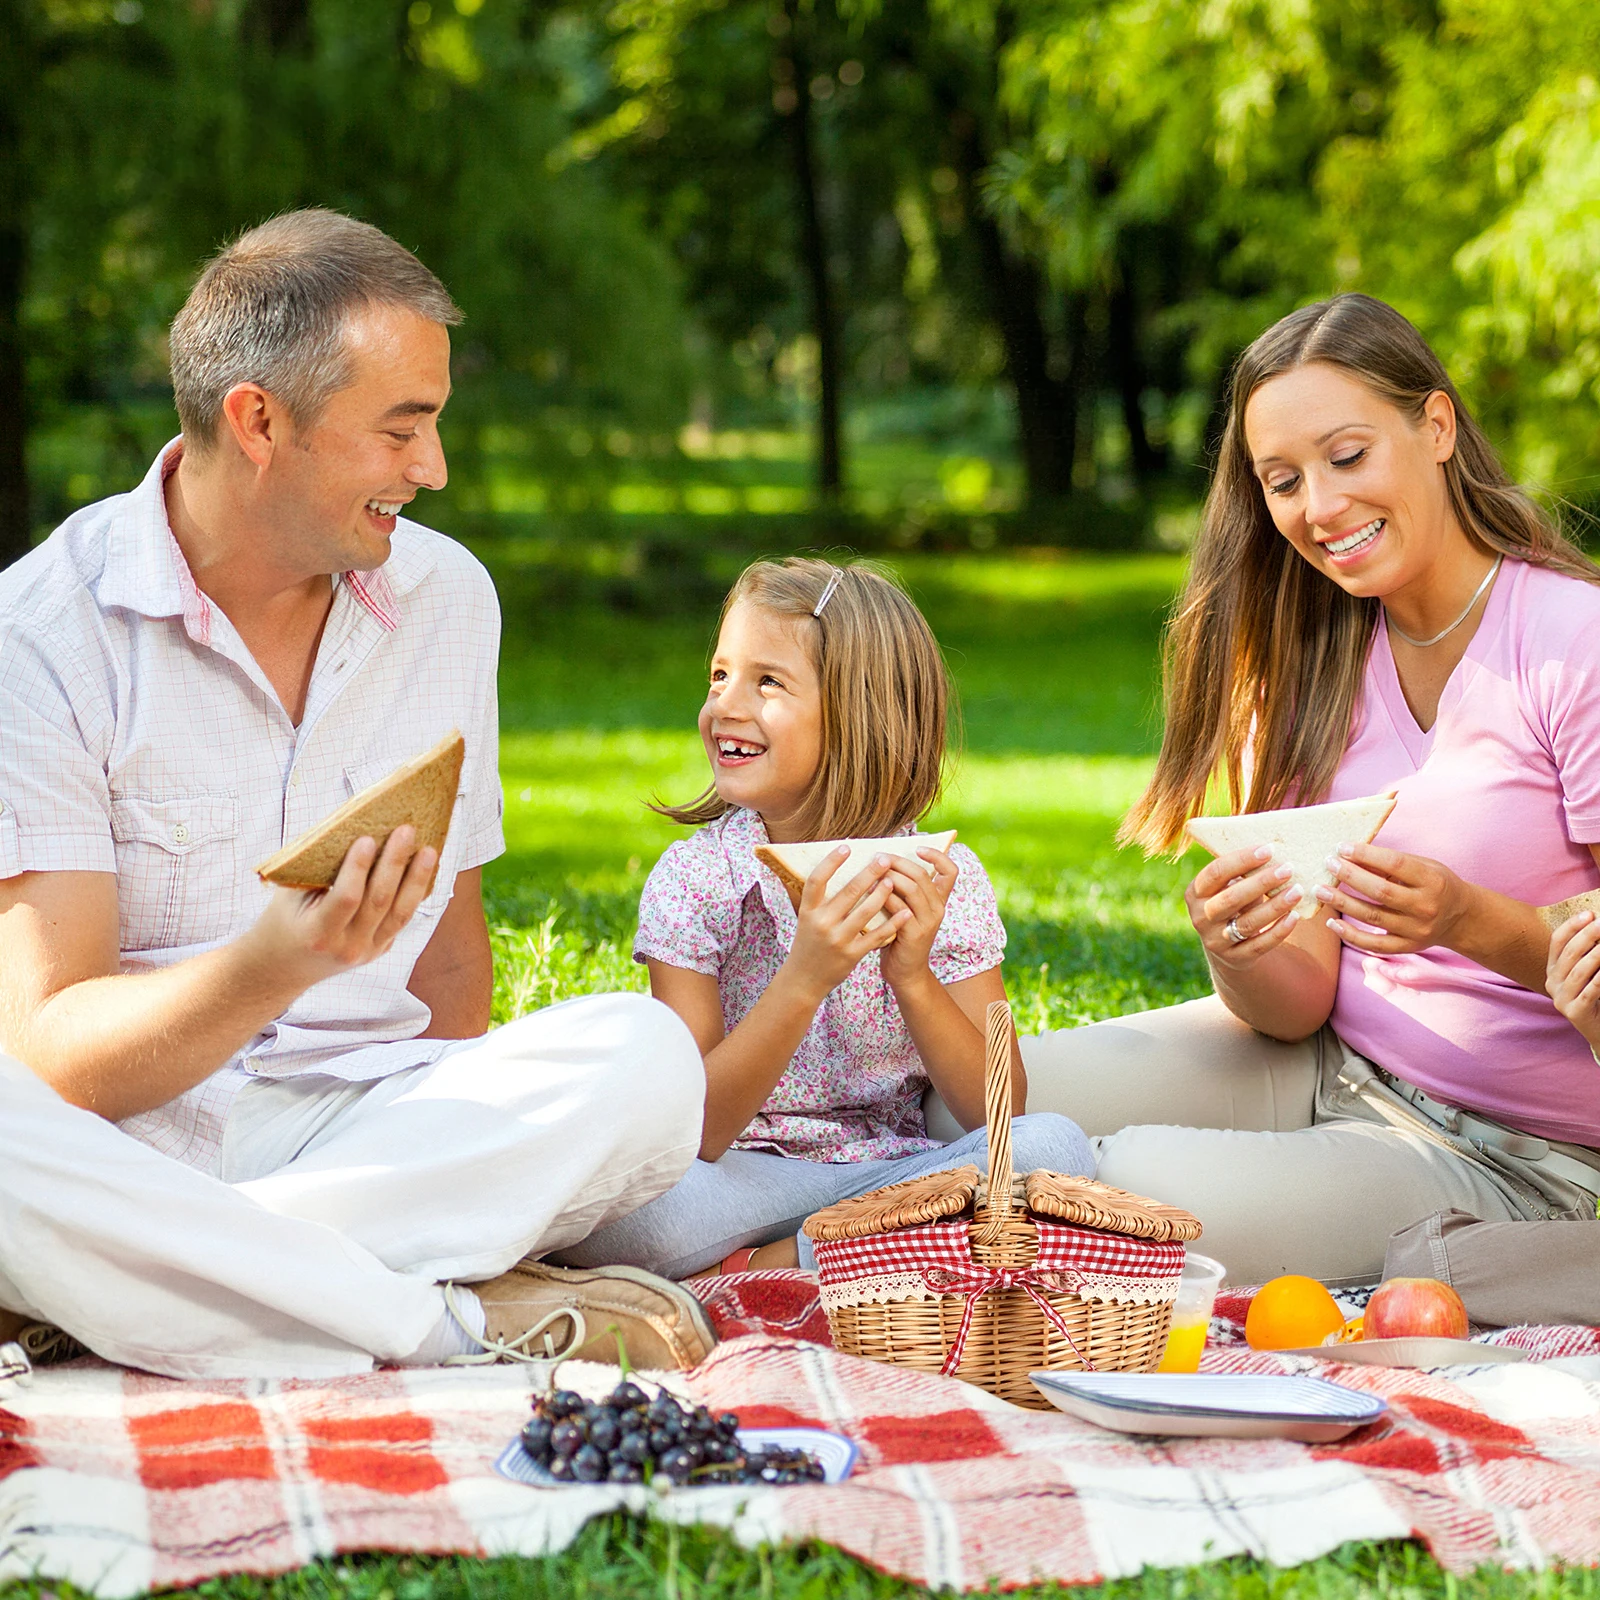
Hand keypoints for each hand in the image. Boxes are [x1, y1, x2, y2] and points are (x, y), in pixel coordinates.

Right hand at [242, 827, 438, 989]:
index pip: (345, 898)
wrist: (283, 968)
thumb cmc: (283, 921)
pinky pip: (402, 918)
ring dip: (417, 878)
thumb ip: (317, 871)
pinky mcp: (381, 948)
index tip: (367, 839)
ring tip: (429, 850)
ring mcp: (368, 951)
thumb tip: (351, 829)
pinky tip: (425, 869)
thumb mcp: (290, 897)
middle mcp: (347, 947)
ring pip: (400, 913)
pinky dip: (415, 893)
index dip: (358, 868)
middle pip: (379, 902)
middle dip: (395, 863)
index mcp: (318, 934)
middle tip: (406, 831)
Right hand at [783, 847, 903, 1001]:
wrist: (805, 979)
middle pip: (848, 892)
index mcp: (808, 911)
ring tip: (893, 880)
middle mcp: (821, 923)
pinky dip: (892, 923)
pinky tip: (905, 912)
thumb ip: (820, 899)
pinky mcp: (852, 954)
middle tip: (884, 859)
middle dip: (869, 873)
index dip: (831, 862)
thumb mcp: (807, 919)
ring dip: (882, 894)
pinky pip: (876, 935)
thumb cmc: (809, 943)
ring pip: (865, 911)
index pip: (816, 880)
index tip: (846, 847)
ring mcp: (837, 939)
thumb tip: (834, 868)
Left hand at [877, 848, 957, 990]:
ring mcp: (928, 922)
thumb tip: (882, 860)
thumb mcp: (907, 910)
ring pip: (912, 888)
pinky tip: (868, 892)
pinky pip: (899, 907)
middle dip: (899, 862)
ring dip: (890, 876)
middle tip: (878, 856)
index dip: (937, 856)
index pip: (951, 871)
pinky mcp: (914, 934)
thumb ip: (902, 889)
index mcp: (939, 900)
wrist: (905, 972)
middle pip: (922, 875)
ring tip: (871, 870)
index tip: (918, 847)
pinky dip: (883, 896)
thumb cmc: (899, 936)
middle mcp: (938, 909)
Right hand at [1186, 845, 1303, 967]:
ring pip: (1247, 923)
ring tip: (1297, 891)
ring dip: (1275, 906)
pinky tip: (1295, 916)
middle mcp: (1201, 917)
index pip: (1216, 872)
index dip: (1242, 860)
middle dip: (1262, 882)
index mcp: (1195, 893)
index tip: (1269, 849)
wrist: (1225, 946)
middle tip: (1288, 869)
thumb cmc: (1232, 903)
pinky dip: (1279, 930)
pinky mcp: (1235, 958)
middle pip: (1231, 898)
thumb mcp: (1226, 887)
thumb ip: (1240, 872)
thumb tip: (1272, 848)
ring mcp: (1216, 940)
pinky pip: (1260, 945)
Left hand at [1315, 842, 1471, 953]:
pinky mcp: (1407, 947)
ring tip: (1320, 891)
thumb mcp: (1423, 866)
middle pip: (1381, 892)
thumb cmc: (1436, 884)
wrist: (1461, 917)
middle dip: (1350, 876)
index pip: (1395, 864)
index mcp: (1432, 881)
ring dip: (1342, 903)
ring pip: (1372, 917)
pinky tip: (1332, 923)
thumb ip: (1391, 863)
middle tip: (1328, 864)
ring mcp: (1416, 930)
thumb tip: (1352, 855)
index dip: (1366, 855)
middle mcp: (1425, 907)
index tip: (1341, 847)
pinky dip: (1350, 935)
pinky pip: (1374, 945)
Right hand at [1547, 910, 1599, 1051]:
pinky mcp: (1575, 1013)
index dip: (1571, 926)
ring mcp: (1561, 999)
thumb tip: (1596, 925)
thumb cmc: (1595, 997)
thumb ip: (1585, 955)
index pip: (1556, 942)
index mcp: (1552, 970)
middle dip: (1587, 936)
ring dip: (1596, 955)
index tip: (1589, 914)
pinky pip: (1591, 991)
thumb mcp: (1585, 974)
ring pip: (1579, 972)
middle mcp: (1552, 982)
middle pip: (1569, 954)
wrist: (1598, 1030)